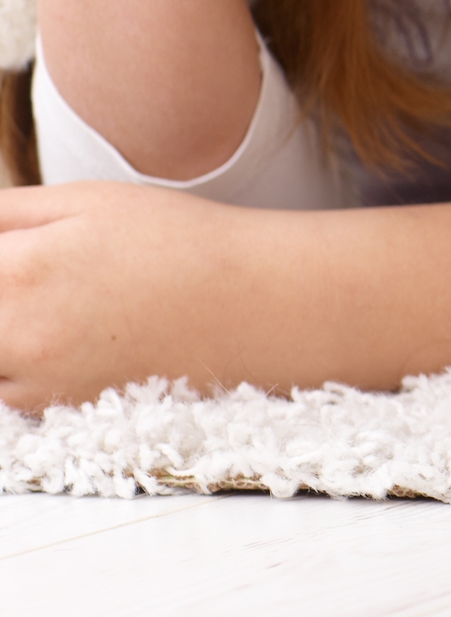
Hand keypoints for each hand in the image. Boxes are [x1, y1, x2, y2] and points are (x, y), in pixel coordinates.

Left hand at [0, 182, 450, 412]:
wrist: (258, 308)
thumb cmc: (181, 242)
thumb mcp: (87, 201)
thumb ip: (5, 216)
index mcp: (13, 269)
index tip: (11, 260)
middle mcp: (12, 336)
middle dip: (3, 298)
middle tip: (37, 283)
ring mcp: (35, 384)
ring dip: (6, 337)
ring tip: (66, 306)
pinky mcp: (60, 415)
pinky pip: (10, 394)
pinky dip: (23, 368)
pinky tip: (75, 337)